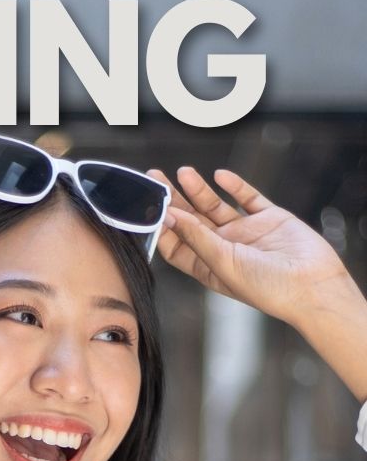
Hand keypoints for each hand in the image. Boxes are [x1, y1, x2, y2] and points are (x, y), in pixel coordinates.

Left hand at [146, 165, 351, 325]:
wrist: (311, 285)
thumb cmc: (266, 288)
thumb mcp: (222, 263)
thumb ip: (196, 238)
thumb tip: (169, 216)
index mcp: (208, 267)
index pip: (177, 246)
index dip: (162, 228)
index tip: (149, 208)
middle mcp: (224, 249)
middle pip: (191, 221)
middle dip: (173, 201)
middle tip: (155, 178)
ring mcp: (246, 232)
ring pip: (216, 206)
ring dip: (199, 190)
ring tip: (183, 172)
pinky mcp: (269, 218)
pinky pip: (248, 197)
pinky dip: (235, 185)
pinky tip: (220, 175)